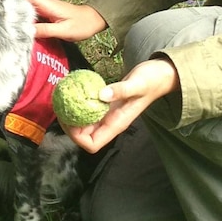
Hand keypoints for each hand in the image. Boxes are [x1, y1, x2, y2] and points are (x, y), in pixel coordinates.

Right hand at [19, 0, 106, 42]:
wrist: (93, 21)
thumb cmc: (81, 24)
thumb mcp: (64, 30)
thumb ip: (46, 30)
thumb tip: (26, 31)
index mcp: (45, 3)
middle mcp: (41, 3)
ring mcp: (42, 8)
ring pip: (22, 5)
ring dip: (10, 7)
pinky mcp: (44, 15)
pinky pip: (28, 13)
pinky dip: (19, 15)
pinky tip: (11, 23)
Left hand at [62, 58, 178, 153]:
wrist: (161, 75)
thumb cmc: (151, 80)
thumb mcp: (138, 84)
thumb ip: (121, 90)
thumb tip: (100, 95)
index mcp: (117, 124)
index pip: (92, 145)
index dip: (77, 137)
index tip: (68, 119)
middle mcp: (111, 123)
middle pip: (84, 136)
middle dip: (69, 126)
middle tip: (61, 107)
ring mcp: (108, 115)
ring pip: (85, 123)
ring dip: (72, 115)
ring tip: (64, 99)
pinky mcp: (107, 105)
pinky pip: (89, 109)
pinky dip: (79, 103)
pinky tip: (74, 90)